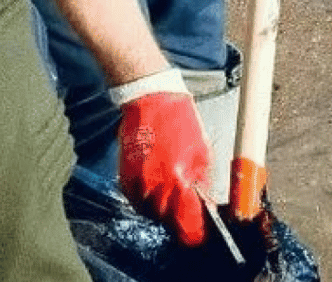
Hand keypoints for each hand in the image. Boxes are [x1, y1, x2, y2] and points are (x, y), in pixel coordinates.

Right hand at [118, 91, 210, 245]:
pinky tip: (156, 186)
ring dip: (163, 210)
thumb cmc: (180, 121)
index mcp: (178, 180)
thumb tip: (206, 205)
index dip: (195, 231)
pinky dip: (146, 200)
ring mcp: (137, 183)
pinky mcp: (124, 177)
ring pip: (151, 213)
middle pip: (168, 222)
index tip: (199, 231)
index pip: (187, 224)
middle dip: (180, 218)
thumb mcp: (203, 151)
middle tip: (188, 207)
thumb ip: (204, 183)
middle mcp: (155, 186)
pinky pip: (136, 201)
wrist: (151, 100)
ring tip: (172, 192)